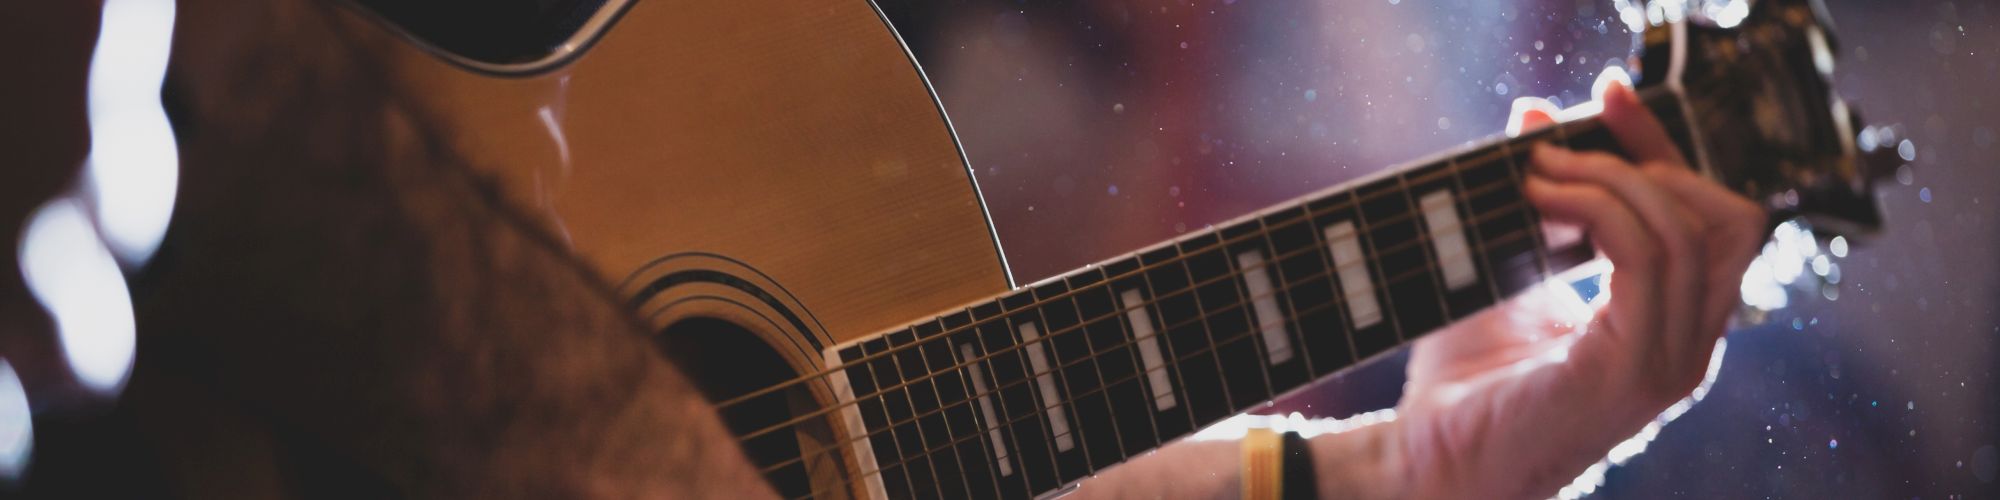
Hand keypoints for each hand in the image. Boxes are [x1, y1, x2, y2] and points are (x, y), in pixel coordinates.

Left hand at [1316, 73, 1769, 498]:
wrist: (1433, 461)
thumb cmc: (1468, 380)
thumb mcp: (1506, 267)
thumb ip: (1535, 198)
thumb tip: (1534, 114)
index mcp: (1676, 321)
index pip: (1715, 214)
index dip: (1667, 147)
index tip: (1608, 97)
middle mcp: (1691, 344)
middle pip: (1722, 214)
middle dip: (1647, 156)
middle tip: (1558, 143)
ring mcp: (1672, 362)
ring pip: (1689, 231)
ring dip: (1612, 180)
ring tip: (1539, 173)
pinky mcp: (1636, 372)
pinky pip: (1649, 262)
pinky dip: (1600, 212)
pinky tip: (1544, 201)